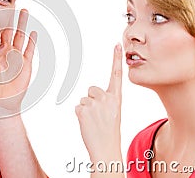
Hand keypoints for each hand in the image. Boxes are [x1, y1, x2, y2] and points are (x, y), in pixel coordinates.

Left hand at [0, 9, 36, 116]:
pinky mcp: (25, 64)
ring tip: (24, 11)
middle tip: (11, 4)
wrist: (0, 103)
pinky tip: (34, 32)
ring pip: (20, 36)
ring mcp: (15, 56)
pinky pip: (29, 49)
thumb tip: (3, 45)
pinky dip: (32, 41)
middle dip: (9, 18)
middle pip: (7, 30)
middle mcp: (4, 51)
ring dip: (22, 24)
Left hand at [75, 44, 122, 162]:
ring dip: (86, 110)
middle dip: (92, 100)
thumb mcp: (112, 114)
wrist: (106, 149)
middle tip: (98, 117)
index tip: (117, 44)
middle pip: (91, 89)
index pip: (116, 75)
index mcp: (117, 99)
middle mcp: (107, 98)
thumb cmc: (109, 132)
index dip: (116, 59)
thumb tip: (90, 96)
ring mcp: (94, 104)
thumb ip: (105, 101)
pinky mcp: (83, 110)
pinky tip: (88, 125)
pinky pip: (77, 107)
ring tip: (94, 122)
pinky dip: (80, 116)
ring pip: (83, 99)